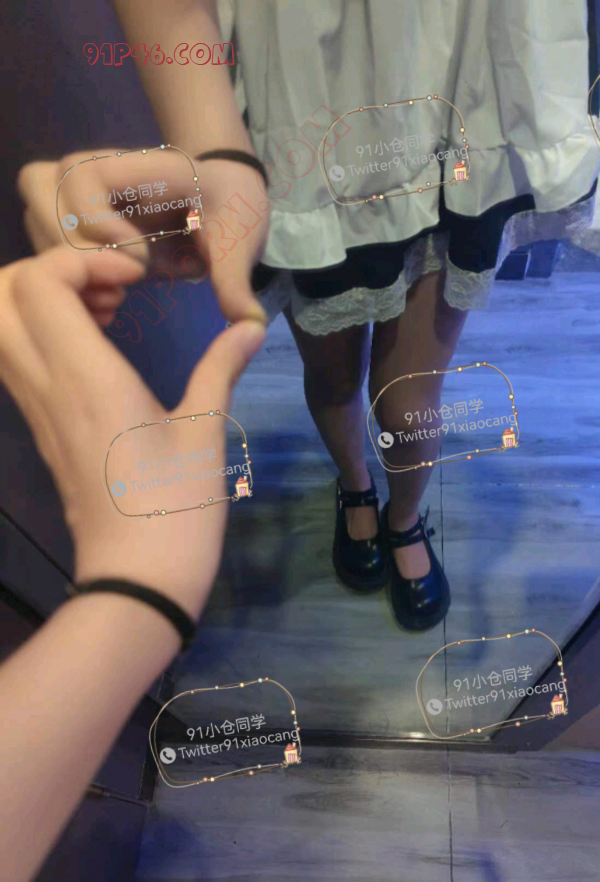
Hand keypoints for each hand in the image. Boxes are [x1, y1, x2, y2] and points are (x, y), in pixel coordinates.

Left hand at [0, 247, 265, 619]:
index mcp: (85, 378)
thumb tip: (250, 326)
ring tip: (103, 314)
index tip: (133, 281)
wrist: (137, 578)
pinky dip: (41, 334)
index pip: (39, 283)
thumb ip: (220, 368)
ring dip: (40, 302)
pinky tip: (98, 349)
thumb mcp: (205, 432)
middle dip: (46, 270)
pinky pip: (15, 359)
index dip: (79, 261)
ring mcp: (36, 409)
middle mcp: (46, 386)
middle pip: (0, 296)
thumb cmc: (177, 506)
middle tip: (107, 289)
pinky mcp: (40, 428)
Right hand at [17, 148, 271, 328]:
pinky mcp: (74, 219)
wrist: (225, 196)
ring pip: (34, 214)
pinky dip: (64, 272)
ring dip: (63, 261)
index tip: (141, 256)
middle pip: (40, 187)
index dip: (99, 221)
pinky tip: (104, 296)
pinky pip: (43, 240)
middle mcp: (99, 170)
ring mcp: (80, 192)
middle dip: (73, 245)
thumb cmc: (232, 210)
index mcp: (143, 166)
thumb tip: (250, 324)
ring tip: (112, 292)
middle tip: (122, 281)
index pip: (83, 175)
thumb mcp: (240, 244)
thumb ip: (236, 281)